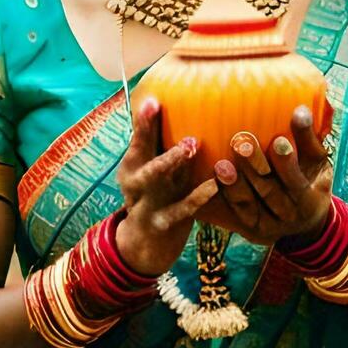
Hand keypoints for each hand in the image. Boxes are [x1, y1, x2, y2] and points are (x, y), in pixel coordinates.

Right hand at [113, 98, 217, 276]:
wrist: (147, 245)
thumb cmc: (161, 194)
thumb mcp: (158, 171)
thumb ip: (165, 146)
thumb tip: (187, 107)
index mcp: (132, 164)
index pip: (138, 138)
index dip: (144, 121)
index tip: (153, 101)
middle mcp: (134, 181)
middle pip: (140, 154)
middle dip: (149, 134)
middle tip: (170, 110)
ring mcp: (145, 202)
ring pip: (154, 179)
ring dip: (171, 160)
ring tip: (191, 145)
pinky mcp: (162, 223)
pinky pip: (181, 209)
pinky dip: (197, 197)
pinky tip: (214, 186)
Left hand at [209, 104, 332, 245]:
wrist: (305, 222)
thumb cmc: (311, 179)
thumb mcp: (317, 163)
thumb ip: (309, 139)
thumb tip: (300, 109)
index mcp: (310, 199)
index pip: (296, 182)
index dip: (287, 163)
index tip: (278, 141)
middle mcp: (289, 216)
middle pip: (269, 192)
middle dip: (254, 168)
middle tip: (241, 143)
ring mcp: (267, 226)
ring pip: (248, 204)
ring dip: (233, 184)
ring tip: (221, 164)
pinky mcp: (249, 229)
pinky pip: (233, 212)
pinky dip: (223, 196)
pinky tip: (213, 179)